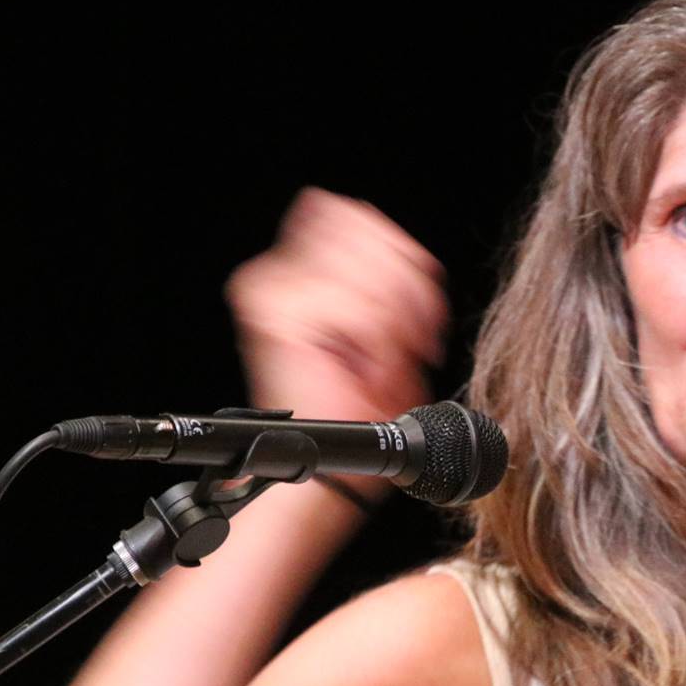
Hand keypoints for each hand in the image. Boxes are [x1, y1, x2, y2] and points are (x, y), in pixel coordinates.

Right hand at [224, 188, 448, 426]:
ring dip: (393, 326)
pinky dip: (380, 347)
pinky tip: (367, 372)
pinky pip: (362, 310)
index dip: (404, 263)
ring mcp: (272, 292)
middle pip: (368, 233)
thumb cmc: (360, 407)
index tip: (414, 319)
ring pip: (372, 273)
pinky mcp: (275, 317)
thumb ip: (391, 279)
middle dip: (402, 290)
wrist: (334, 467)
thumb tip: (404, 249)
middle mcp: (276, 274)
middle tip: (402, 344)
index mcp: (298, 270)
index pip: (360, 219)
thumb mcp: (389, 329)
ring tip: (381, 364)